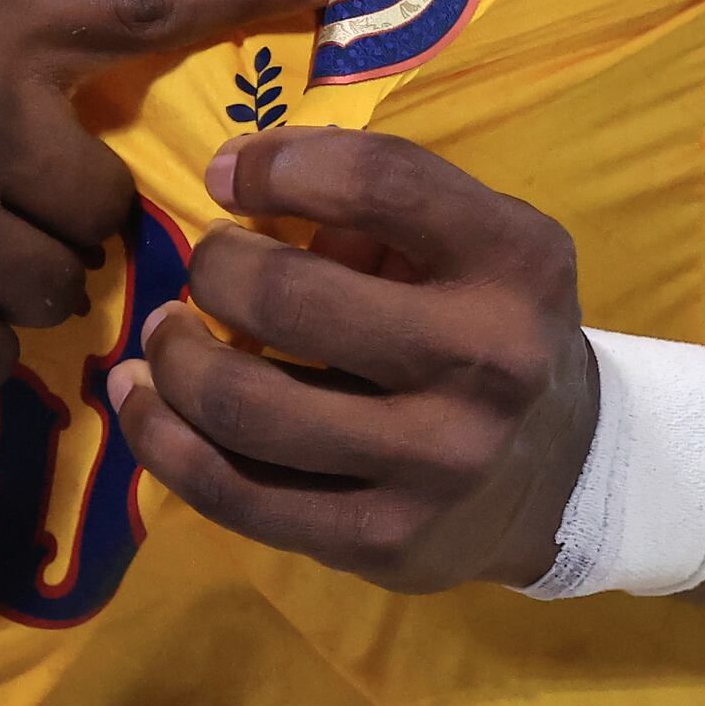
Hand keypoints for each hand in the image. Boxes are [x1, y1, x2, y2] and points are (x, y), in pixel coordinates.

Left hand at [106, 129, 601, 594]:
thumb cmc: (486, 324)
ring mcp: (434, 463)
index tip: (224, 175)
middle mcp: (485, 361)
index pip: (378, 182)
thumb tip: (234, 180)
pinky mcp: (382, 540)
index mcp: (515, 260)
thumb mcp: (472, 238)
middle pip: (292, 298)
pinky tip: (142, 401)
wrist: (562, 474)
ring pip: (247, 406)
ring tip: (163, 332)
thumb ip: (374, 202)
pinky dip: (163, 441)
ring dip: (176, 357)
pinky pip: (237, 495)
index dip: (277, 165)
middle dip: (215, 269)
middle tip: (204, 267)